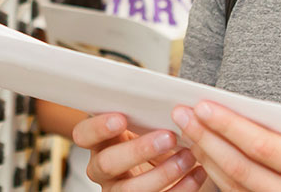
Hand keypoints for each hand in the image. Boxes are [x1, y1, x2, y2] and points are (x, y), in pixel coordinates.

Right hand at [71, 112, 207, 191]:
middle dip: (138, 150)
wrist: (160, 165)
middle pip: (107, 163)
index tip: (121, 118)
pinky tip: (197, 173)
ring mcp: (118, 190)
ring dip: (163, 173)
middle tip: (168, 137)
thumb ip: (144, 114)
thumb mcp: (142, 125)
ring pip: (131, 190)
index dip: (98, 127)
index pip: (83, 135)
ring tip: (189, 157)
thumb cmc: (150, 137)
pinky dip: (182, 188)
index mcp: (99, 142)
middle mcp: (102, 169)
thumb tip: (168, 97)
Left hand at [172, 101, 280, 191]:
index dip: (228, 125)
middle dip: (206, 140)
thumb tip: (253, 121)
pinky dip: (220, 181)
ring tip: (188, 132)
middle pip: (241, 171)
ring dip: (207, 160)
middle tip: (181, 114)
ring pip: (236, 191)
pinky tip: (205, 160)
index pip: (263, 147)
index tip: (201, 104)